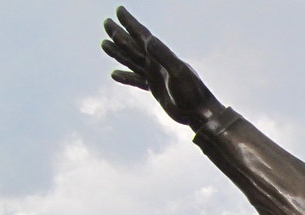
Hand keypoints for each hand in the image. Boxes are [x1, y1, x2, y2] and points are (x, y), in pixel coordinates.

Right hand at [101, 6, 223, 128]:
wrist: (199, 113)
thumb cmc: (193, 93)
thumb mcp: (178, 72)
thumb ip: (163, 55)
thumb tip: (148, 39)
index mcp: (161, 56)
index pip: (142, 35)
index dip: (130, 23)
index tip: (119, 10)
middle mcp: (156, 63)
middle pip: (133, 45)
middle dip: (119, 34)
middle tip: (106, 22)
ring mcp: (155, 76)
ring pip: (132, 61)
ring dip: (118, 52)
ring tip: (104, 44)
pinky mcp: (155, 89)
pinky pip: (136, 80)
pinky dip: (125, 77)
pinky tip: (114, 75)